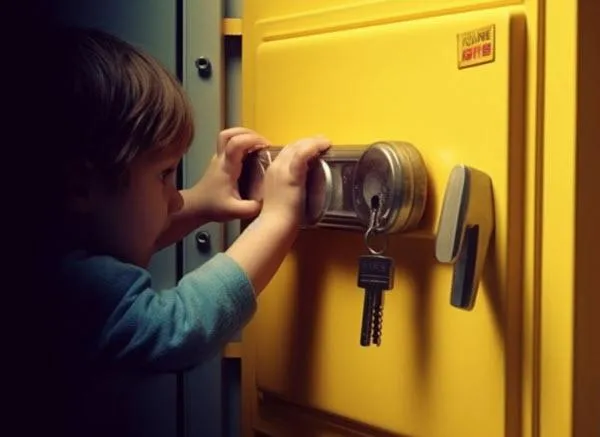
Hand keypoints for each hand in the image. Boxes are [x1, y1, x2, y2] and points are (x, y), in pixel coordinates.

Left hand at [190, 127, 269, 222]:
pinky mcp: (220, 161)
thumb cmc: (214, 207)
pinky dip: (243, 144)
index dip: (253, 140)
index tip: (267, 147)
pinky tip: (253, 155)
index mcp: (226, 166)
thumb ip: (252, 208)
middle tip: (264, 144)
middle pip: (230, 133)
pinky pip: (231, 145)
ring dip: (246, 136)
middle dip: (249, 134)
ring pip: (229, 136)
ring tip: (260, 146)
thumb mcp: (235, 212)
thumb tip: (269, 202)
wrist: (197, 207)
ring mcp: (219, 158)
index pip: (236, 143)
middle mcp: (222, 158)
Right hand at [225, 136, 330, 294]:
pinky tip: (323, 145)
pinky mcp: (292, 175)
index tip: (311, 146)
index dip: (299, 147)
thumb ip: (288, 188)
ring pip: (297, 146)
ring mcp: (282, 170)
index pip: (285, 153)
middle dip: (307, 141)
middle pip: (291, 146)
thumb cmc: (279, 218)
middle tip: (321, 140)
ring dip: (313, 141)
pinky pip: (303, 154)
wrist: (275, 224)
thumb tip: (300, 187)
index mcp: (271, 172)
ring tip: (324, 142)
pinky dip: (314, 147)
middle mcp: (275, 167)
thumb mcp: (281, 197)